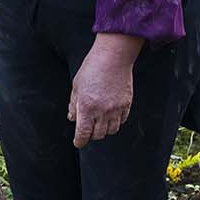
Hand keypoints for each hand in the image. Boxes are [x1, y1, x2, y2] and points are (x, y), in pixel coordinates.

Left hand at [68, 33, 143, 147]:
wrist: (113, 57)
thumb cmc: (92, 68)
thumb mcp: (77, 85)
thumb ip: (73, 103)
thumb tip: (72, 117)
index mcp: (86, 107)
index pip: (83, 134)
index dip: (79, 141)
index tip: (78, 142)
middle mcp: (101, 111)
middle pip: (98, 135)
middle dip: (91, 135)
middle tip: (88, 130)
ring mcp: (116, 109)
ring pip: (111, 130)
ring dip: (104, 130)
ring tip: (100, 123)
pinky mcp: (126, 104)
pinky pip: (122, 121)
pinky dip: (116, 122)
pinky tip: (111, 116)